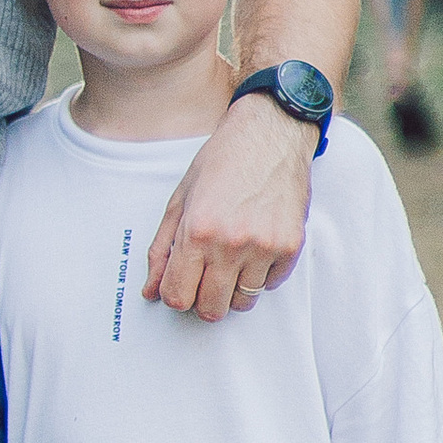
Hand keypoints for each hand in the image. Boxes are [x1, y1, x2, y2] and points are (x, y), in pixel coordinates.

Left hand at [144, 94, 315, 321]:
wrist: (270, 134)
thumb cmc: (224, 160)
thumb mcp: (181, 200)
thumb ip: (162, 248)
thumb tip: (151, 289)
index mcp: (198, 231)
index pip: (178, 296)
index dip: (175, 295)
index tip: (179, 284)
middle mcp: (232, 244)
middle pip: (211, 308)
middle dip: (203, 298)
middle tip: (205, 275)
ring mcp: (265, 247)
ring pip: (243, 301)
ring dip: (233, 288)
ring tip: (231, 257)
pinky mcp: (291, 247)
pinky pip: (271, 284)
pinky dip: (261, 274)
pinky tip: (254, 246)